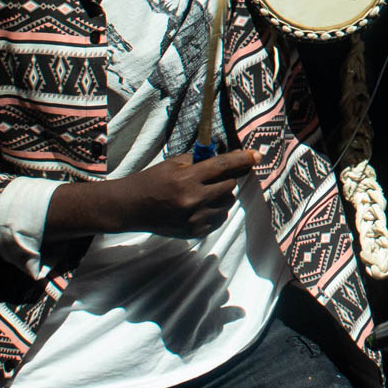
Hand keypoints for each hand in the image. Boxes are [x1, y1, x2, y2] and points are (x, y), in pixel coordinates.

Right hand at [109, 149, 259, 237]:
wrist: (131, 208)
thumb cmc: (151, 181)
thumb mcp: (173, 163)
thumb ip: (200, 161)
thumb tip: (228, 159)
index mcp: (186, 178)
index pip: (222, 166)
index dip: (242, 159)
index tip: (257, 155)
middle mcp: (193, 200)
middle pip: (229, 186)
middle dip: (227, 179)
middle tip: (214, 178)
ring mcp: (194, 219)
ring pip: (227, 203)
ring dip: (222, 195)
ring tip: (204, 193)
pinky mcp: (195, 232)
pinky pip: (219, 219)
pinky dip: (216, 210)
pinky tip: (201, 206)